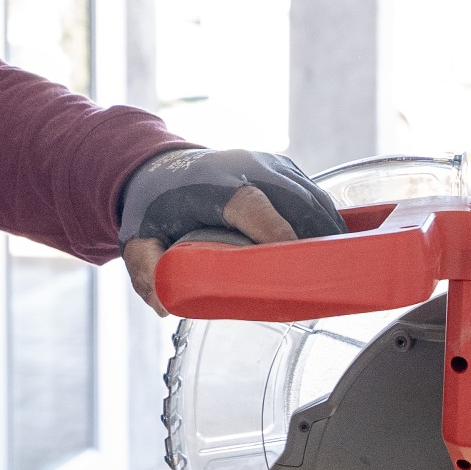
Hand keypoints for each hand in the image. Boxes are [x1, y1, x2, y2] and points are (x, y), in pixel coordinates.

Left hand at [118, 146, 344, 315]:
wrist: (163, 166)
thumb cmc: (154, 208)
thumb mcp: (137, 240)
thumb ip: (146, 270)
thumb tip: (164, 305)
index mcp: (211, 184)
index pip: (252, 205)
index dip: (276, 234)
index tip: (294, 268)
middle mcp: (245, 166)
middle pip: (295, 201)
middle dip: (314, 241)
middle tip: (323, 283)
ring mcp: (269, 163)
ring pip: (311, 198)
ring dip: (326, 232)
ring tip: (333, 272)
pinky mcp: (283, 167)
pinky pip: (312, 194)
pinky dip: (324, 221)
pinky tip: (327, 250)